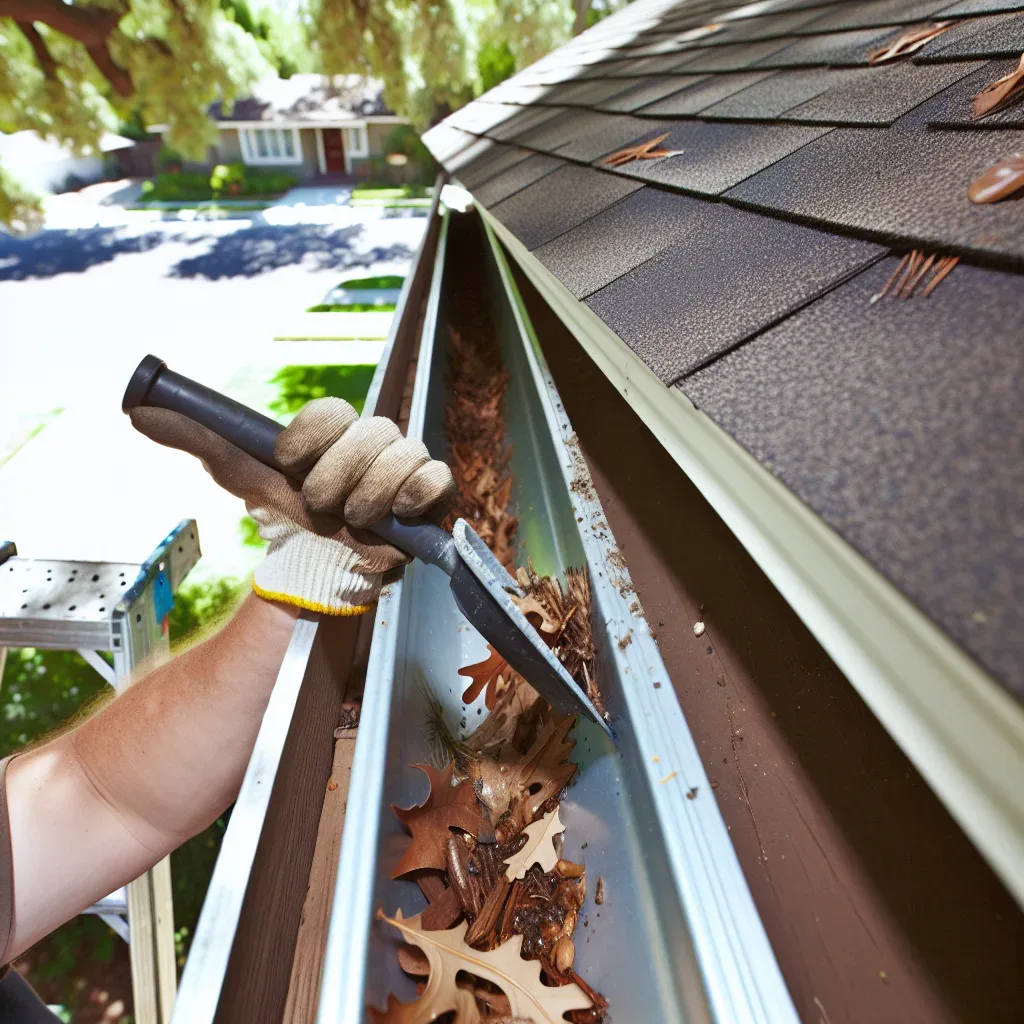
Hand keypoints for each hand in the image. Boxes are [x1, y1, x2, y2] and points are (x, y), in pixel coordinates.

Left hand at [128, 399, 454, 613]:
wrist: (315, 564)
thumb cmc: (283, 513)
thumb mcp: (238, 470)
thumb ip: (198, 438)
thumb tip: (136, 410)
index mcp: (334, 428)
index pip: (332, 410)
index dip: (309, 441)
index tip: (289, 468)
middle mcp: (373, 439)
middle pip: (368, 433)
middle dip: (335, 477)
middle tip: (321, 505)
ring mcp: (404, 465)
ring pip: (400, 455)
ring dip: (369, 494)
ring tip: (355, 519)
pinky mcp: (430, 495)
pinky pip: (436, 478)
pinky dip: (416, 496)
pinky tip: (397, 515)